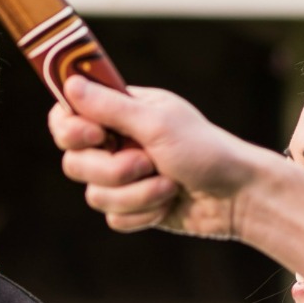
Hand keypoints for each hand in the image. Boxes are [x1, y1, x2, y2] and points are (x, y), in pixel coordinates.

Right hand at [50, 77, 274, 238]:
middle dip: (113, 170)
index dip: (70, 129)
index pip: (67, 115)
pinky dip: (143, 213)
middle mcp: (116, 143)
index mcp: (121, 112)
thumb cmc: (204, 150)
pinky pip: (114, 218)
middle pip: (75, 162)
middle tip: (147, 162)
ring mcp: (122, 177)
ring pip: (94, 195)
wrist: (237, 196)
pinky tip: (168, 204)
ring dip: (136, 194)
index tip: (95, 135)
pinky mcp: (132, 206)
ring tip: (169, 186)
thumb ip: (111, 107)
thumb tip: (71, 84)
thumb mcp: (157, 124)